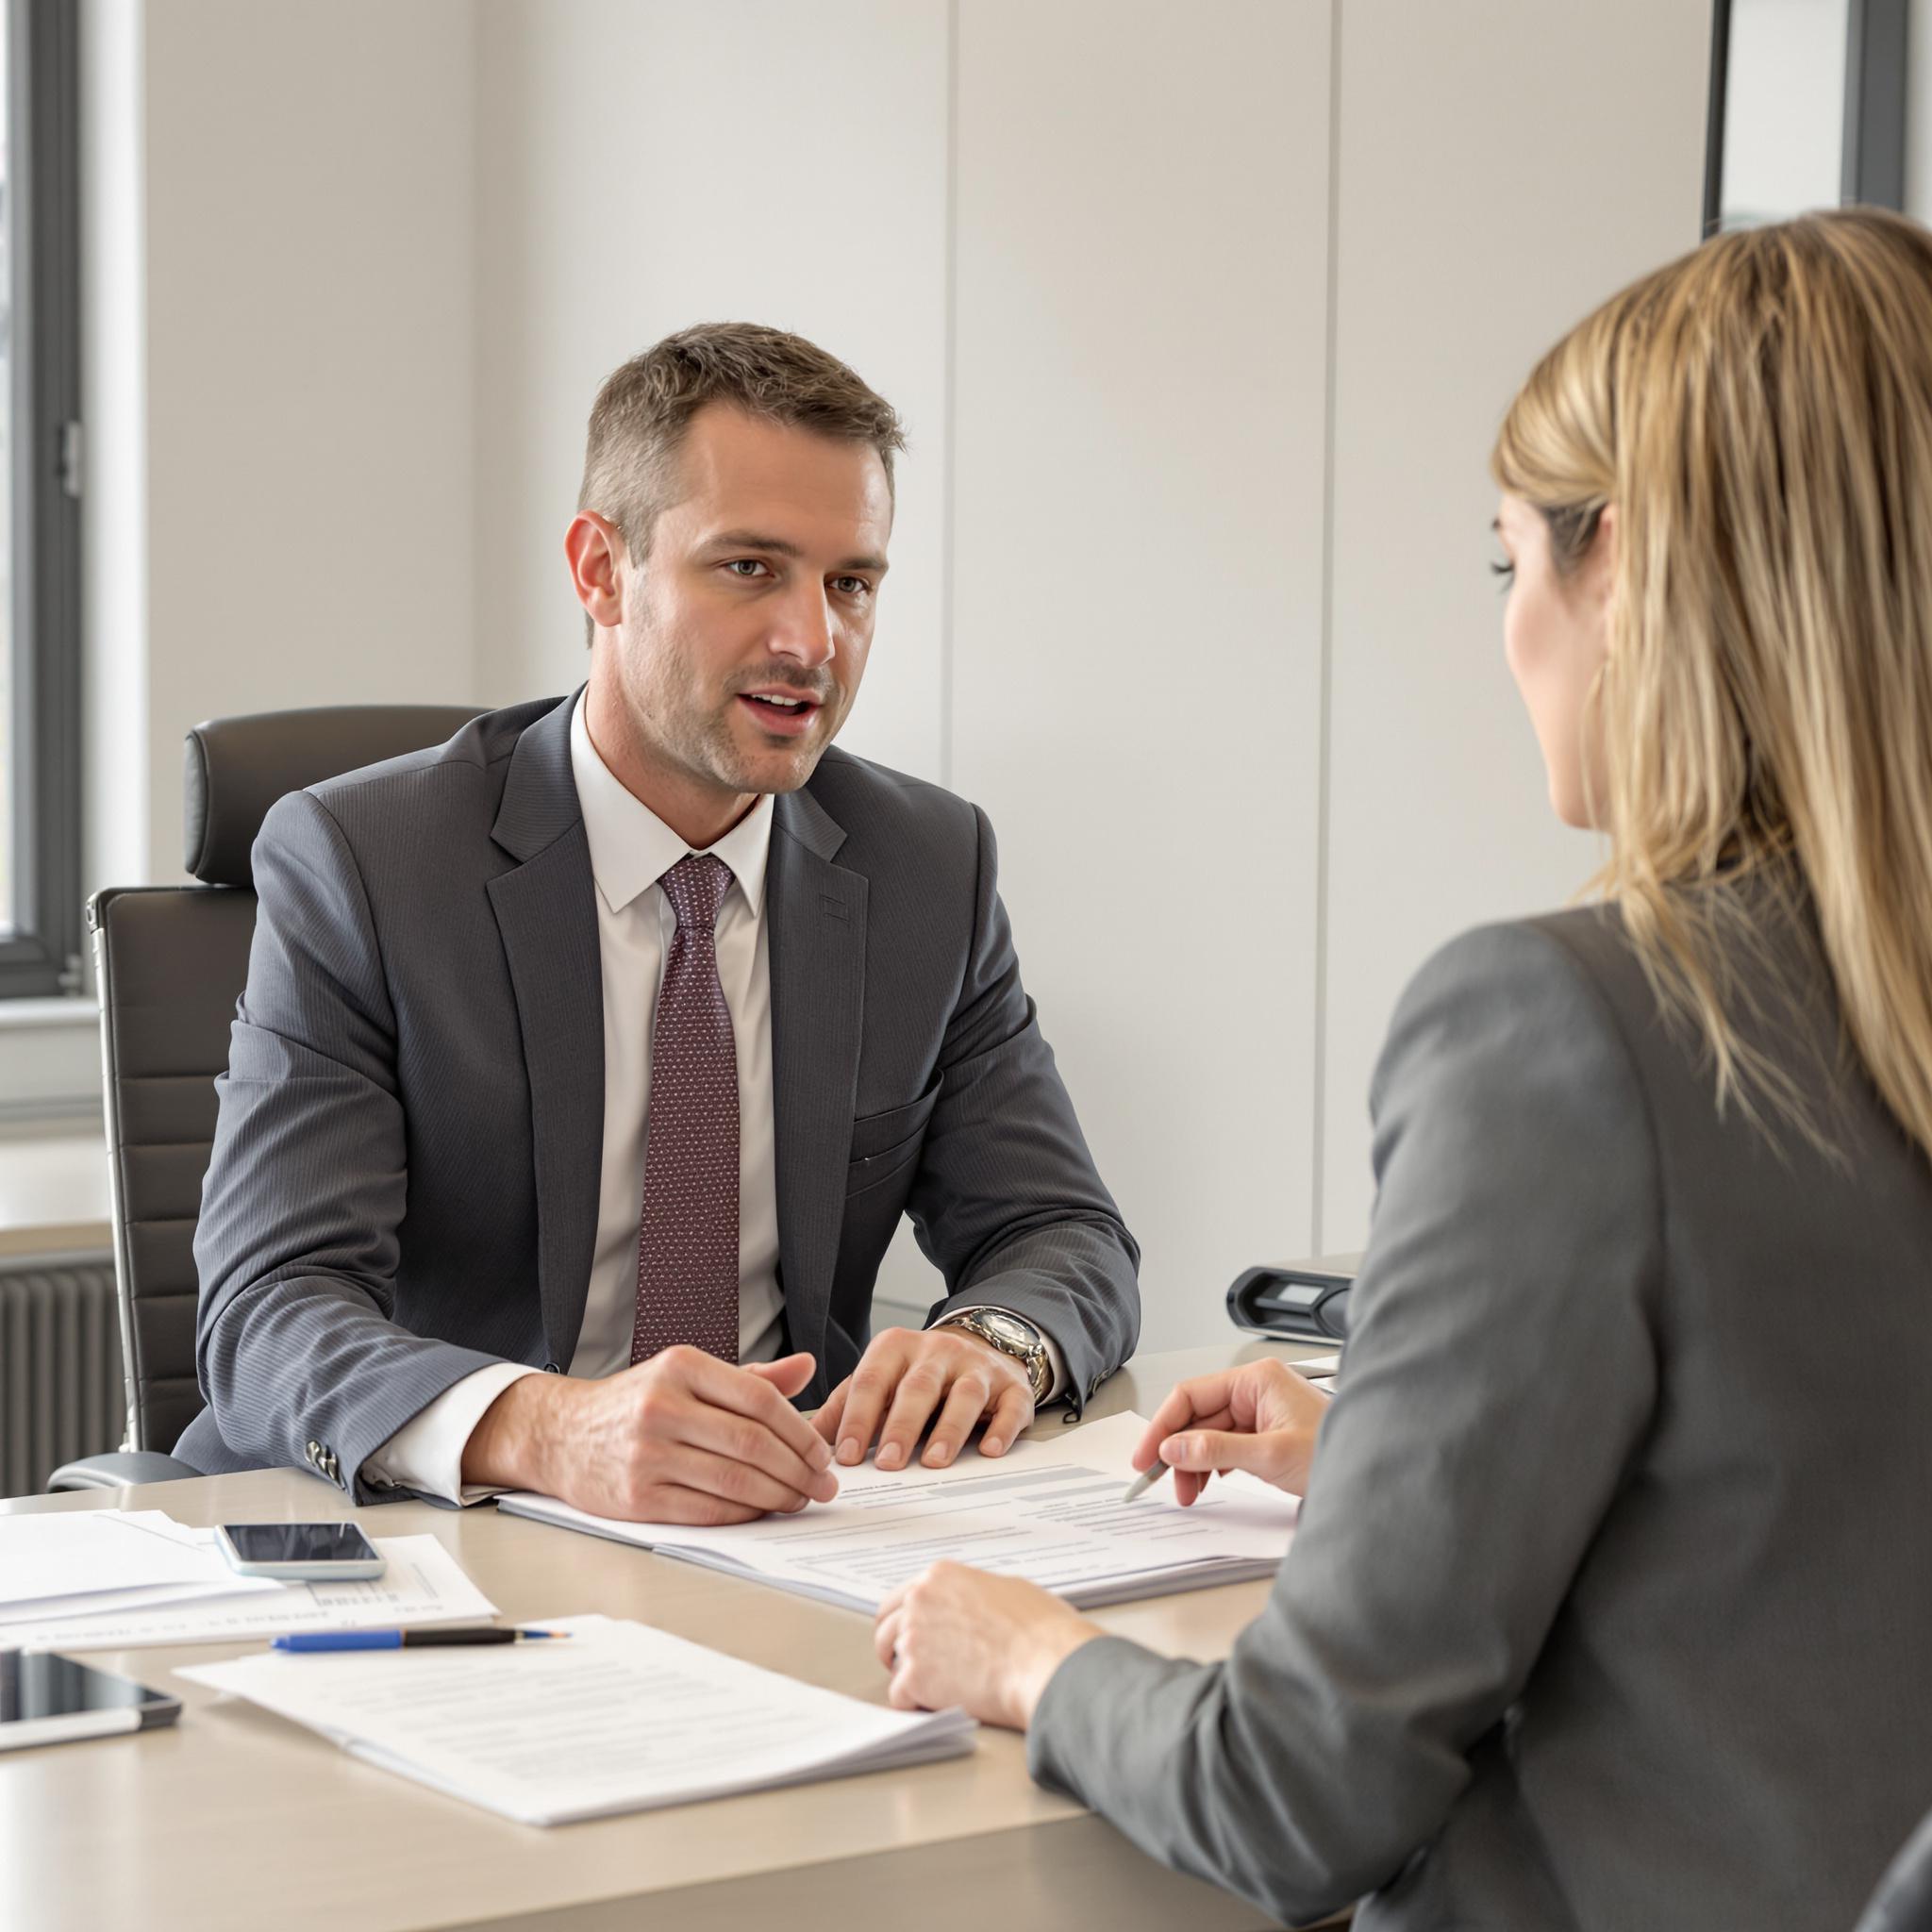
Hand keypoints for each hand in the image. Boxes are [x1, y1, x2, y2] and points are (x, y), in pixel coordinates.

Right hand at [465, 1347, 839, 1523]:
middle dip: (799, 1469)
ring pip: (734, 1480)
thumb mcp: (687, 1374)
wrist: (562, 1434)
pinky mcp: (637, 1496)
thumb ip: (750, 1376)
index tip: (823, 1452)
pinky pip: (707, 1509)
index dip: (801, 1430)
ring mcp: (647, 1454)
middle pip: (752, 1443)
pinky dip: (744, 1513)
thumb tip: (807, 1366)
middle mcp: (662, 1407)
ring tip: (800, 1499)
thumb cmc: (637, 1403)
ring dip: (779, 1495)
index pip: (759, 1399)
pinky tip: (763, 1510)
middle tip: (824, 1484)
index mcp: (681, 1367)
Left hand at [813, 1326, 1034, 1470]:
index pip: (872, 1381)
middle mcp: (939, 1351)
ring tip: (935, 1462)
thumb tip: (810, 1440)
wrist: (982, 1346)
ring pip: (964, 1394)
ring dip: (949, 1429)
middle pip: (918, 1387)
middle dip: (901, 1426)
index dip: (858, 1418)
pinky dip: (1002, 1427)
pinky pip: (1010, 1405)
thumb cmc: (919, 1374)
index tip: (846, 1455)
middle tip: (888, 1463)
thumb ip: (846, 1405)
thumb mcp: (880, 1379)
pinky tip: (989, 1450)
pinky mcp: (1012, 1386)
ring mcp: (978, 1367)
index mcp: (897, 1347)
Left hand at [873, 1562, 1101, 1728]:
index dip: (902, 1619)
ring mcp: (914, 1639)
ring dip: (908, 1674)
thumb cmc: (1040, 1628)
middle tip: (908, 1664)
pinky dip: (914, 1703)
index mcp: (940, 1576)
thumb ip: (974, 1595)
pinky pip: (899, 1695)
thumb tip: (973, 1606)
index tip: (906, 1634)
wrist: (1044, 1662)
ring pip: (893, 1660)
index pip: (899, 1597)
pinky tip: (936, 1705)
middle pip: (886, 1628)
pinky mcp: (915, 1677)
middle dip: (895, 1647)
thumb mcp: (1008, 1589)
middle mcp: (919, 1601)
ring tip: (931, 1687)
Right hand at [1132, 1355, 1328, 1503]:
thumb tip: (1174, 1447)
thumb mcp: (1270, 1454)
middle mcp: (1256, 1390)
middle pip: (1197, 1416)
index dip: (1163, 1425)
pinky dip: (1211, 1466)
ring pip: (1209, 1434)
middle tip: (1162, 1480)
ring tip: (1188, 1492)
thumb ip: (1216, 1450)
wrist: (1375, 1474)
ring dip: (1193, 1462)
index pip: (1191, 1395)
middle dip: (1178, 1450)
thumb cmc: (1337, 1451)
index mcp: (1256, 1379)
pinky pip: (1225, 1445)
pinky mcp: (1265, 1434)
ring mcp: (1260, 1412)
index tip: (1146, 1455)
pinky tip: (1206, 1483)